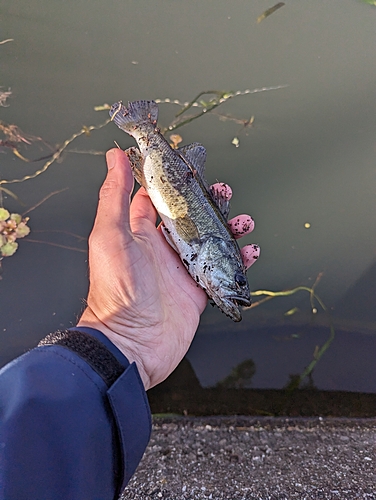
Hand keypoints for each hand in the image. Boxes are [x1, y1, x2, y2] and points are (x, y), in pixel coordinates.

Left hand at [78, 149, 258, 389]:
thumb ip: (114, 196)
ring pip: (212, 240)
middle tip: (223, 191)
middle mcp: (162, 249)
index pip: (157, 199)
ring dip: (229, 228)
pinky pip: (224, 269)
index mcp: (140, 232)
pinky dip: (240, 259)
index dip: (172, 182)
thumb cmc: (115, 290)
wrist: (132, 344)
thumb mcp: (110, 235)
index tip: (189, 166)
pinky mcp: (199, 290)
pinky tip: (250, 251)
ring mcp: (183, 269)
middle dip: (208, 202)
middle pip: (191, 217)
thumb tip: (114, 157)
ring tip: (244, 221)